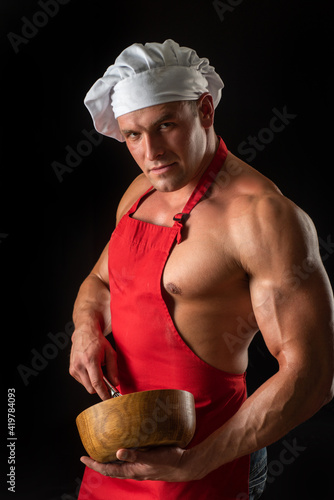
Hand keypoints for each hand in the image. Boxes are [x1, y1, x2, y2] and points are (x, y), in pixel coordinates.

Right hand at [70, 328, 118, 399]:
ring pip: (87, 386)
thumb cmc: (98, 342)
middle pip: (91, 388)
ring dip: (94, 383)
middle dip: (100, 388)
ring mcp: (74, 368)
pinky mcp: (71, 371)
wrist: (84, 333)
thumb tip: (115, 383)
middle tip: (107, 380)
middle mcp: (79, 365)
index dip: (103, 393)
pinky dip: (88, 379)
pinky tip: (91, 369)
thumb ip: (113, 369)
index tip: (109, 399)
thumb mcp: (110, 352)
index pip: (96, 383)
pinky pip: (83, 382)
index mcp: (90, 360)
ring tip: (97, 369)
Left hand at [80, 446, 202, 481]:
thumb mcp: (151, 458)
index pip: (108, 469)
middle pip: (111, 468)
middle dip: (99, 461)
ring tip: (102, 448)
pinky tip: (123, 444)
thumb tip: (117, 452)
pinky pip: (129, 458)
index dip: (94, 464)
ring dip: (109, 458)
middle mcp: (133, 469)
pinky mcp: (145, 460)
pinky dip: (122, 453)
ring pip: (119, 464)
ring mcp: (139, 466)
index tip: (83, 458)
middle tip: (89, 453)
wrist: (184, 465)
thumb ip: (135, 456)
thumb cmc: (168, 462)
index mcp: (132, 471)